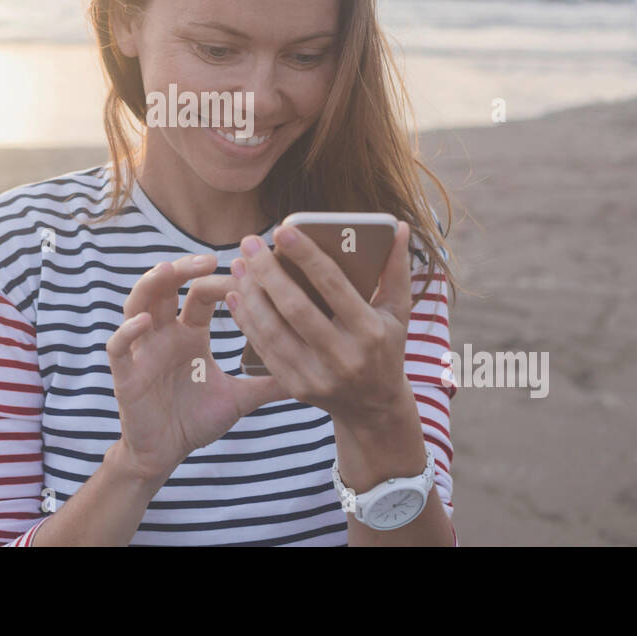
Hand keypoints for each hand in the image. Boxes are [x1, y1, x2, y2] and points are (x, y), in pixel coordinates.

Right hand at [107, 254, 289, 483]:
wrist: (164, 454)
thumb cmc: (196, 420)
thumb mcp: (239, 398)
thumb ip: (269, 382)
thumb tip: (312, 371)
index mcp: (190, 333)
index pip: (201, 294)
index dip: (218, 281)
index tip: (243, 271)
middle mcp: (165, 334)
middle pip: (167, 287)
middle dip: (184, 268)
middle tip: (209, 260)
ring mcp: (142, 350)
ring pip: (137, 304)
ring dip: (151, 285)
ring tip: (168, 270)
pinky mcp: (125, 374)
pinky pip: (118, 346)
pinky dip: (128, 331)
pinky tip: (145, 322)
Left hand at [226, 222, 414, 425]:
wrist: (374, 408)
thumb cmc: (385, 347)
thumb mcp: (398, 313)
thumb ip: (397, 270)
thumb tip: (399, 227)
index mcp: (371, 332)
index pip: (334, 285)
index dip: (306, 256)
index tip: (283, 230)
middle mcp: (344, 357)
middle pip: (296, 307)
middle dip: (268, 271)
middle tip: (250, 241)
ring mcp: (318, 376)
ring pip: (273, 330)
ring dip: (251, 294)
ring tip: (239, 264)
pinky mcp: (297, 387)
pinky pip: (265, 349)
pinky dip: (247, 320)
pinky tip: (236, 295)